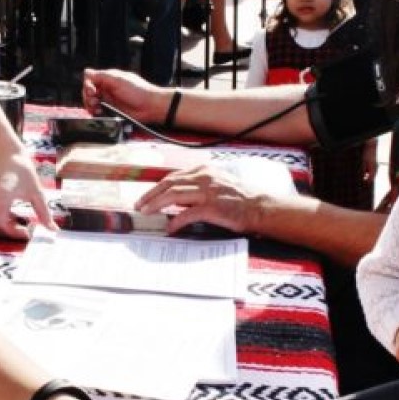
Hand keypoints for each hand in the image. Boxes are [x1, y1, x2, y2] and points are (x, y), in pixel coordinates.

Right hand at [0, 147, 54, 238]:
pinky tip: (12, 216)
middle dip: (9, 233)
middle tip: (24, 229)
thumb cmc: (24, 172)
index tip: (29, 232)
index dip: (15, 232)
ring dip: (2, 228)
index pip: (3, 224)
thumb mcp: (37, 192)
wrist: (8, 156)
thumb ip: (44, 213)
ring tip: (18, 222)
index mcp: (2, 197)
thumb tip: (54, 229)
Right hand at [82, 68, 168, 119]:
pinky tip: (99, 112)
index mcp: (109, 78)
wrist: (150, 107)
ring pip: (91, 101)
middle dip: (88, 97)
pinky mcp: (111, 110)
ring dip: (90, 105)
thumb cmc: (139, 91)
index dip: (88, 85)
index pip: (90, 79)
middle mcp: (107, 88)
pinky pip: (98, 110)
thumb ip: (102, 76)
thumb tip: (87, 72)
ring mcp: (109, 99)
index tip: (92, 91)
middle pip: (88, 91)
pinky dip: (95, 112)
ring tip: (96, 108)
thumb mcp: (119, 80)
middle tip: (94, 101)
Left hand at [137, 165, 263, 235]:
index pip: (173, 176)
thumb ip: (195, 188)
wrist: (259, 207)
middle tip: (140, 205)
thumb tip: (174, 199)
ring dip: (157, 204)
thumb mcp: (215, 184)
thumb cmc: (238, 198)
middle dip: (151, 194)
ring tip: (147, 212)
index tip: (146, 196)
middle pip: (169, 183)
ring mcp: (208, 192)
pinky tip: (170, 228)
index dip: (157, 187)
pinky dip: (176, 220)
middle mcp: (204, 178)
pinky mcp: (213, 207)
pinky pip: (188, 213)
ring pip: (174, 195)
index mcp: (204, 171)